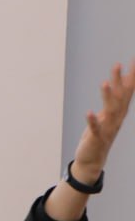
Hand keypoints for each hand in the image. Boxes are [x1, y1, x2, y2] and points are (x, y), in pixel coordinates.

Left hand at [74, 59, 134, 180]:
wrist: (92, 160)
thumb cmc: (99, 135)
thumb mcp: (106, 116)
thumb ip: (111, 101)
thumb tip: (115, 84)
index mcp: (118, 112)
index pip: (127, 91)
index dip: (130, 76)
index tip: (133, 60)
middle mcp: (116, 119)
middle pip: (120, 97)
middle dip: (120, 81)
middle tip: (118, 64)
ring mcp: (107, 128)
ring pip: (110, 110)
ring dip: (107, 96)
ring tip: (104, 83)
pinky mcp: (96, 138)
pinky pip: (95, 128)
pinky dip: (93, 120)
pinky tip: (89, 112)